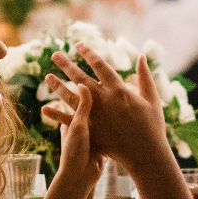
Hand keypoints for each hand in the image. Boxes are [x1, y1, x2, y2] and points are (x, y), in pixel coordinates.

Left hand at [44, 44, 167, 173]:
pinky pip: (70, 121)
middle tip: (55, 55)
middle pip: (81, 77)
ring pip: (71, 96)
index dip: (88, 54)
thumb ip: (145, 77)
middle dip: (67, 65)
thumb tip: (142, 56)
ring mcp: (95, 116)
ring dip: (58, 85)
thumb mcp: (152, 99)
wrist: (146, 153)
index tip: (79, 45)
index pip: (100, 66)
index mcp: (119, 90)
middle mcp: (104, 100)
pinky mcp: (91, 131)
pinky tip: (45, 109)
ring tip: (47, 76)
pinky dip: (56, 115)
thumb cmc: (152, 127)